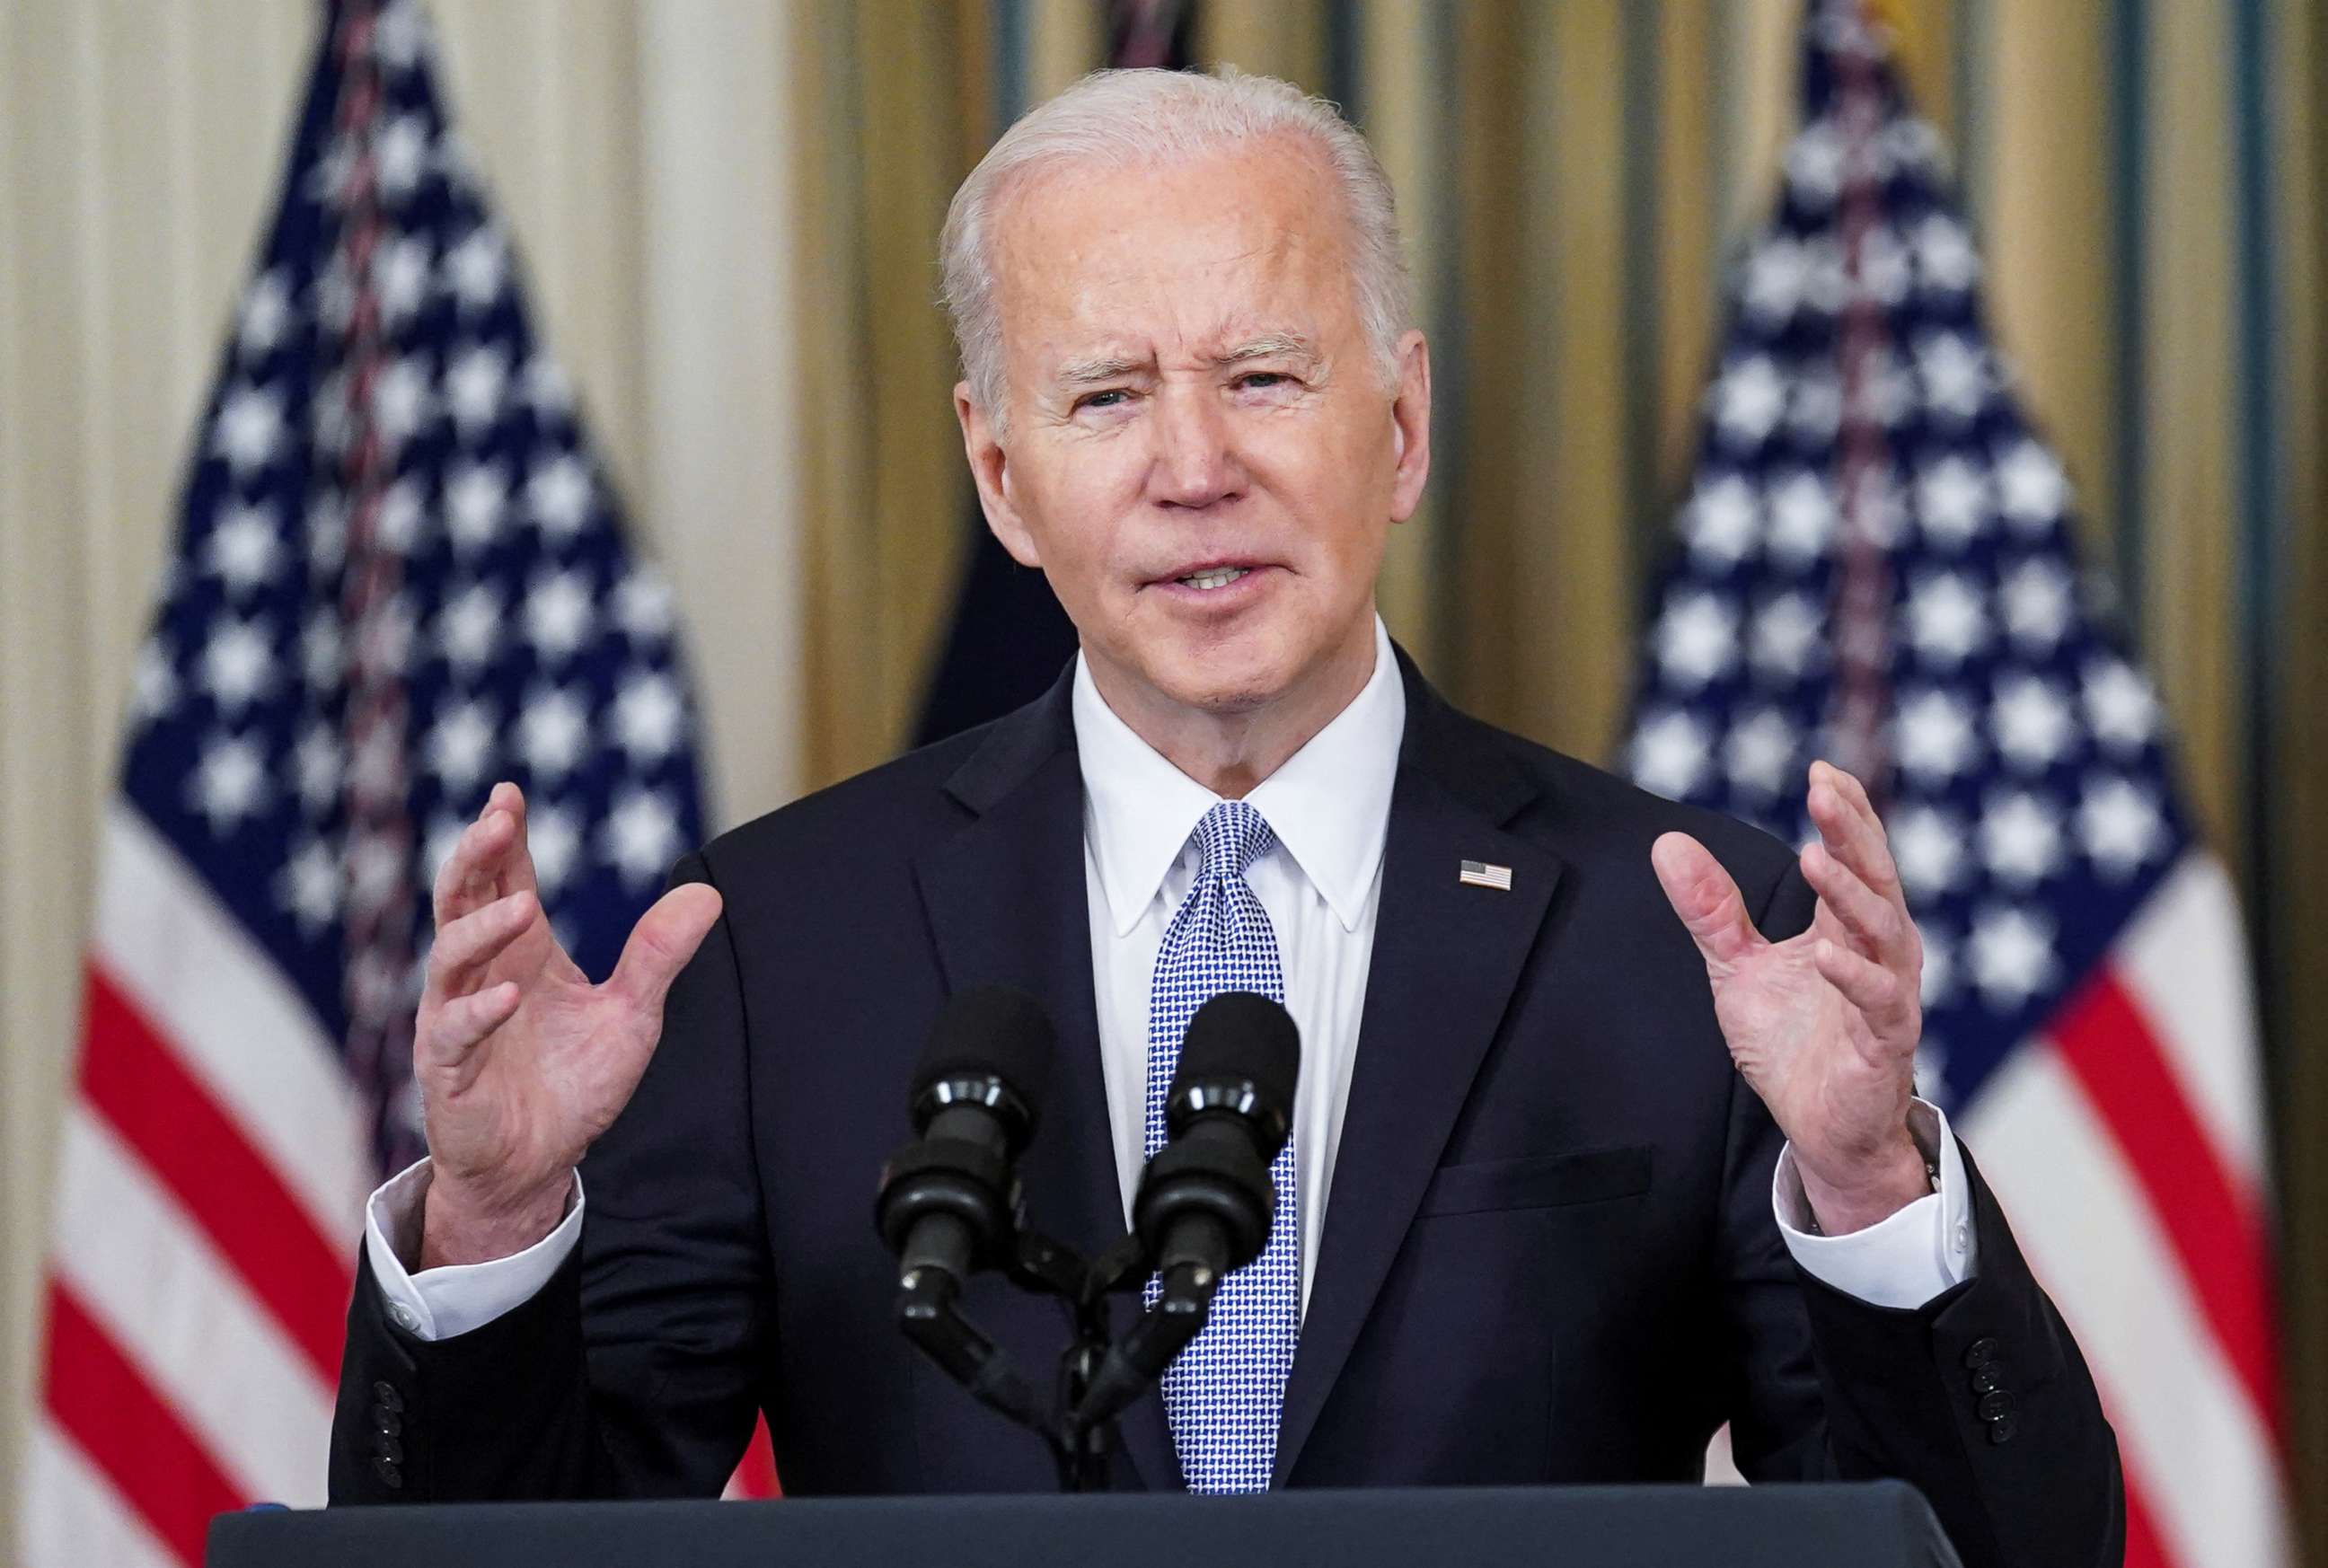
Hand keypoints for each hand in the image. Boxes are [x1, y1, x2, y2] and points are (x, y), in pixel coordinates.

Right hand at [414, 781, 721, 1266]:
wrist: (536, 1165)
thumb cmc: (574, 1085)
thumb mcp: (631, 1016)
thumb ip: (658, 956)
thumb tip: (708, 893)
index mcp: (521, 951)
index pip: (505, 878)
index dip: (503, 836)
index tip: (509, 794)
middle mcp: (481, 974)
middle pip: (462, 899)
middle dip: (475, 857)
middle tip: (497, 820)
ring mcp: (454, 1018)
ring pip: (449, 957)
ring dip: (482, 928)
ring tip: (522, 908)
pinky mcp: (448, 1070)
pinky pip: (452, 1032)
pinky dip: (477, 1012)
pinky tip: (506, 996)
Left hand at [1650, 761, 1929, 1233]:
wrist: (1820, 1129)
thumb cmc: (1792, 1044)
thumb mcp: (1737, 968)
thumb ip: (1710, 910)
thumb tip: (1667, 843)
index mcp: (1848, 927)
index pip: (1856, 856)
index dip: (1846, 813)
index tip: (1822, 769)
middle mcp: (1878, 952)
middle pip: (1875, 879)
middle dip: (1853, 834)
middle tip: (1825, 791)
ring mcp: (1888, 996)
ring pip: (1885, 934)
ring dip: (1851, 894)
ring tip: (1814, 858)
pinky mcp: (1885, 1044)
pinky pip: (1880, 1004)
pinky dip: (1855, 977)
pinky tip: (1824, 954)